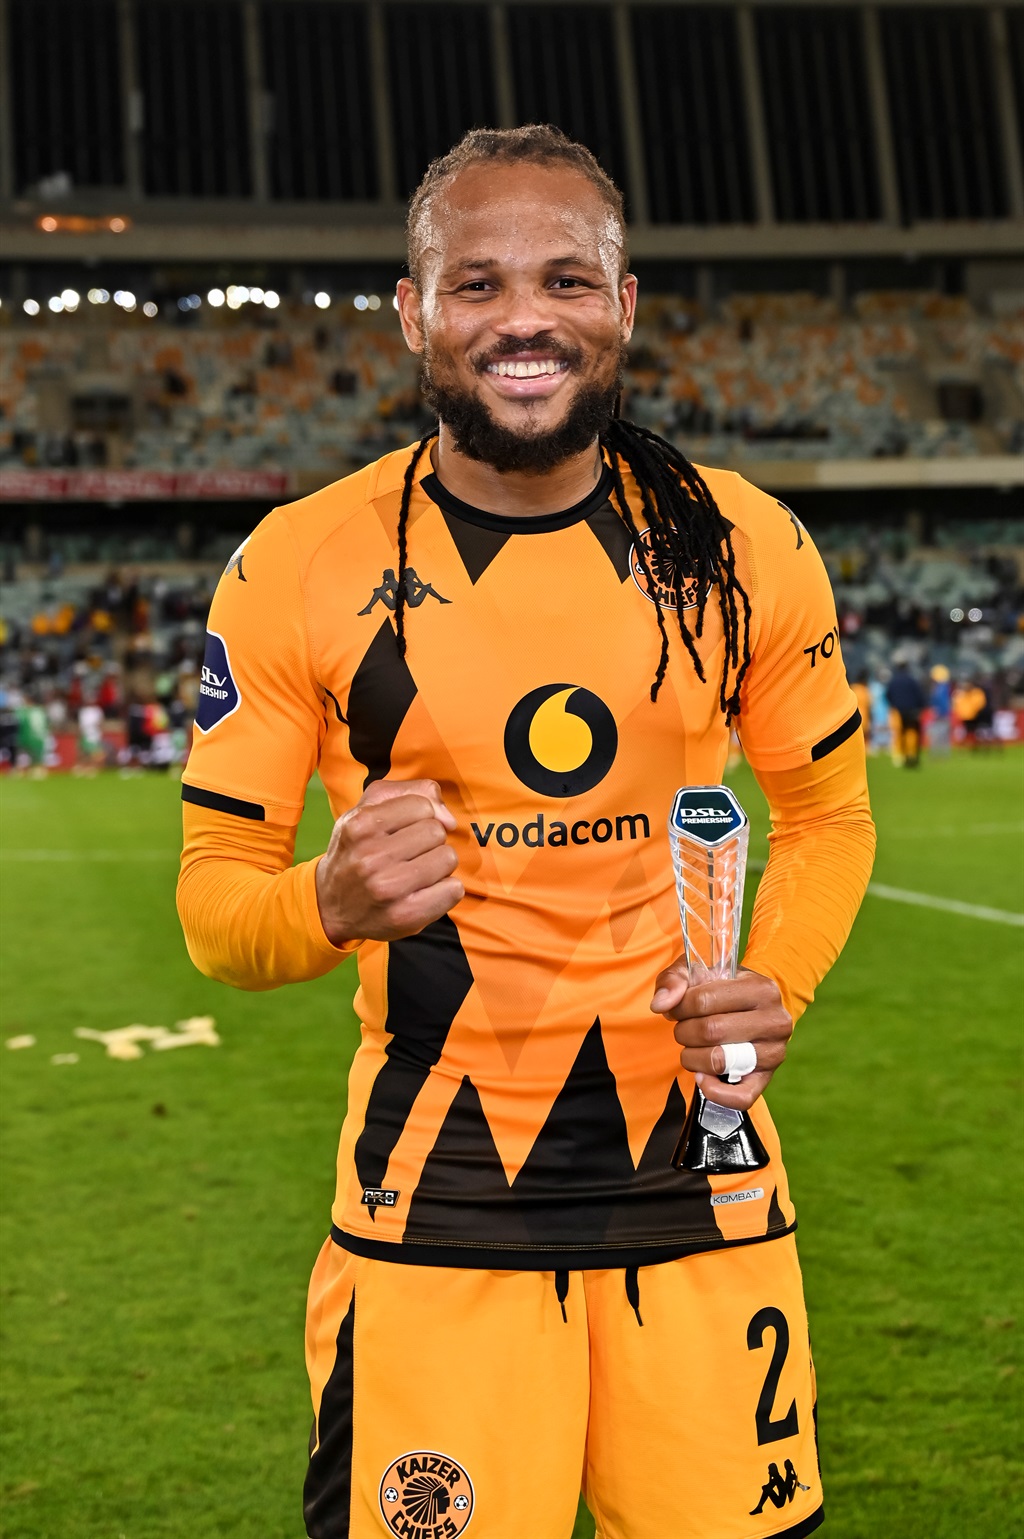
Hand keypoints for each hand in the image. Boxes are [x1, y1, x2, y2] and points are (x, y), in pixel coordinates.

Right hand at [315, 779, 463, 945]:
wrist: (330, 906)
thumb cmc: (355, 850)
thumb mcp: (368, 809)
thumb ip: (410, 793)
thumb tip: (449, 819)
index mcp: (360, 825)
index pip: (421, 805)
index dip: (419, 816)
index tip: (404, 830)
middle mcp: (371, 857)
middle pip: (436, 832)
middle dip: (429, 841)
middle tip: (409, 855)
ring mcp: (389, 889)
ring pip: (448, 858)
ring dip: (438, 864)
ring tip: (416, 872)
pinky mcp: (406, 916)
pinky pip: (453, 890)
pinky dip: (445, 889)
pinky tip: (424, 891)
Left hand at [650, 963, 792, 1110]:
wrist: (753, 1009)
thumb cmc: (722, 989)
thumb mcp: (699, 972)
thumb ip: (675, 980)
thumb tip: (660, 1005)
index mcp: (761, 988)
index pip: (703, 1000)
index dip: (679, 1007)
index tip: (678, 1009)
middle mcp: (775, 1020)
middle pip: (710, 1031)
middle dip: (684, 1032)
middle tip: (683, 1029)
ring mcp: (774, 1052)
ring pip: (718, 1061)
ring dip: (692, 1057)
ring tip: (692, 1048)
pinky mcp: (767, 1079)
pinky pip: (740, 1097)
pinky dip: (713, 1091)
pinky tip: (701, 1078)